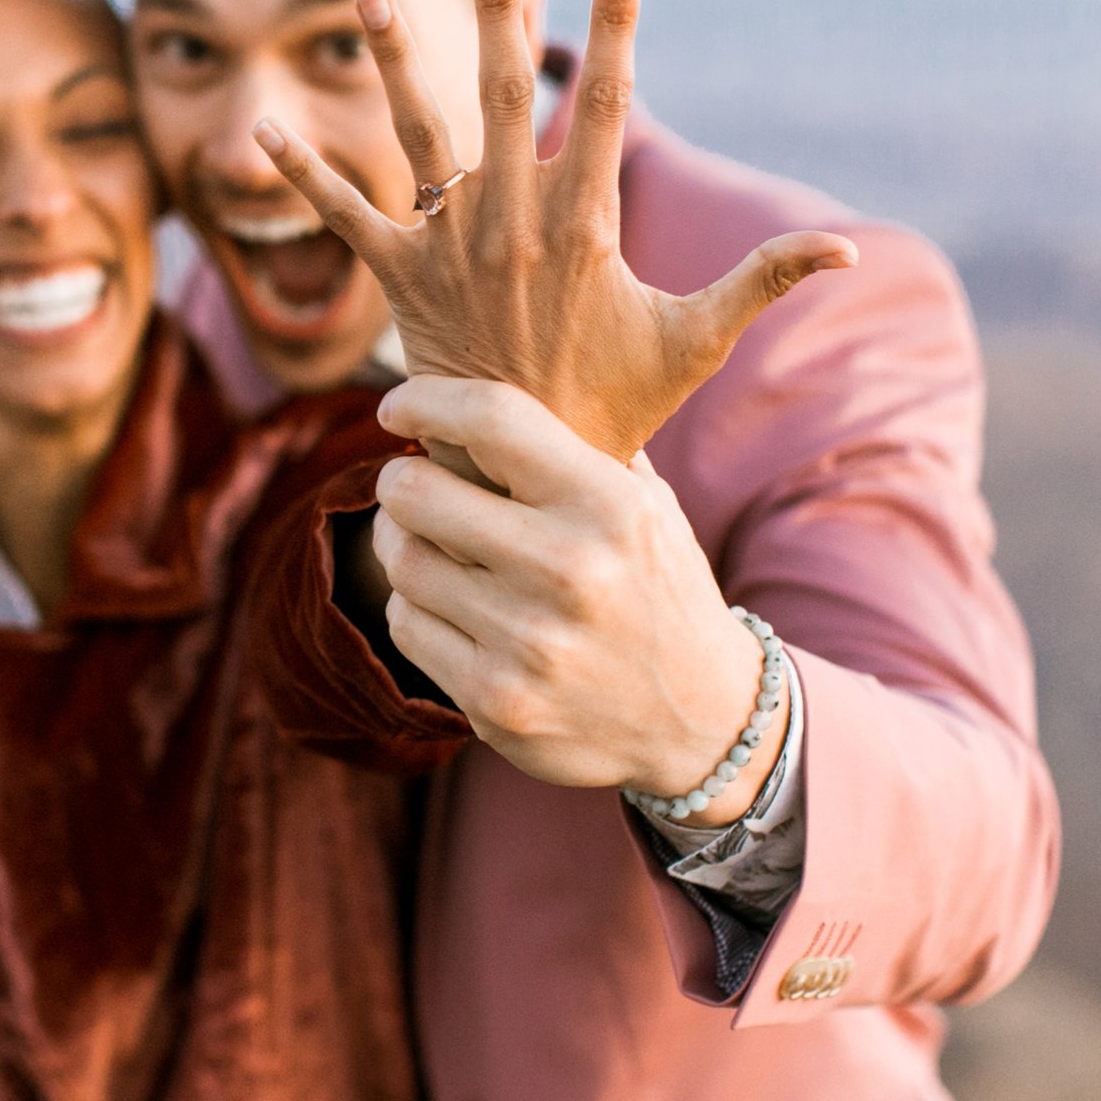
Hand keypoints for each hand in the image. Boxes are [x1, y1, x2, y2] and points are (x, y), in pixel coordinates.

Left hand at [252, 0, 854, 477]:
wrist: (527, 471)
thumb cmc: (616, 402)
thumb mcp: (696, 339)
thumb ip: (764, 279)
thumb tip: (851, 251)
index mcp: (583, 225)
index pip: (606, 109)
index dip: (616, 33)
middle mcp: (510, 224)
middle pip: (504, 98)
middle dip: (498, 15)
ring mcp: (449, 247)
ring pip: (417, 135)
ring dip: (393, 61)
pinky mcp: (398, 279)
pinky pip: (343, 218)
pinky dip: (302, 176)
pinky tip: (259, 129)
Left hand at [366, 374, 784, 824]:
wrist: (703, 719)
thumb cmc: (658, 588)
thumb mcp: (646, 505)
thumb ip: (579, 444)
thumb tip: (490, 381)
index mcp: (610, 505)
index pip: (492, 421)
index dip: (427, 401)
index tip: (397, 405)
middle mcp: (569, 570)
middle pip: (417, 491)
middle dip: (400, 479)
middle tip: (410, 481)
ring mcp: (528, 642)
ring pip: (402, 558)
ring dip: (401, 541)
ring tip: (427, 539)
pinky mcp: (494, 701)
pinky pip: (406, 624)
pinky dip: (414, 605)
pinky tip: (446, 601)